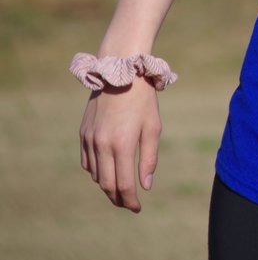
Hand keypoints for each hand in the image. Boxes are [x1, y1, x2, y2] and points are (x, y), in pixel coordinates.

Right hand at [79, 78, 161, 211]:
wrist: (120, 73)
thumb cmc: (143, 100)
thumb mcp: (153, 128)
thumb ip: (148, 158)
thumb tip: (146, 186)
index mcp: (121, 145)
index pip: (124, 184)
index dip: (131, 200)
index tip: (138, 207)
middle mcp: (101, 145)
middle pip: (106, 184)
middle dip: (118, 198)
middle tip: (129, 204)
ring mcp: (89, 140)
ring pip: (96, 175)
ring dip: (108, 186)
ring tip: (121, 189)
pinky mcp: (83, 134)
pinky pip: (87, 162)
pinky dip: (97, 172)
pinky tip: (108, 171)